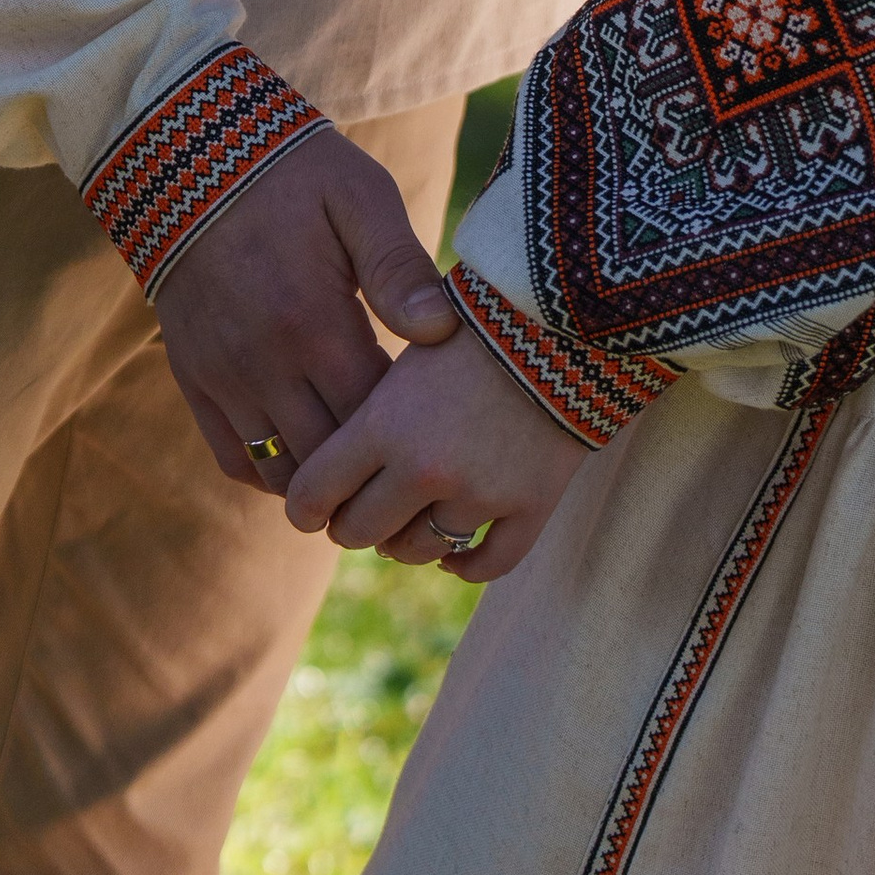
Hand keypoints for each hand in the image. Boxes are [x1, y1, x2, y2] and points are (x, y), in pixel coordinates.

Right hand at [151, 124, 457, 495]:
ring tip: (362, 470)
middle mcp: (262, 364)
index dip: (408, 429)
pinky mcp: (192, 378)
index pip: (372, 417)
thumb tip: (442, 332)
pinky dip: (268, 474)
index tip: (436, 422)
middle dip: (371, 466)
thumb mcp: (359, 197)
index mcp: (312, 322)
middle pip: (329, 457)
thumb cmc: (294, 171)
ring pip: (281, 473)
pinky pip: (231, 458)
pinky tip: (304, 459)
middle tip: (409, 462)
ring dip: (322, 479)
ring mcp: (222, 377)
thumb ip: (400, 268)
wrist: (191, 154)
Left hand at [284, 305, 587, 582]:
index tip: (311, 506)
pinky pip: (487, 564)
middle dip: (353, 525)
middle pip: (361, 532)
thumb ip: (376, 410)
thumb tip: (345, 467)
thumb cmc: (479, 316)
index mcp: (385, 423)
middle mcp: (425, 468)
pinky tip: (454, 555)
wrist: (567, 308)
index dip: (307, 506)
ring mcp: (480, 493)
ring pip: (418, 551)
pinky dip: (466, 566)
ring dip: (406, 542)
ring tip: (407, 523)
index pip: (315, 493)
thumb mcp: (410, 351)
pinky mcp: (530, 507)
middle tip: (359, 512)